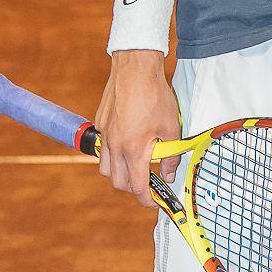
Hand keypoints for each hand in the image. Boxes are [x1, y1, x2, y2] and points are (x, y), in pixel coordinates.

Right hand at [94, 51, 180, 208]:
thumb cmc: (155, 96)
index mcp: (133, 150)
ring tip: (134, 166)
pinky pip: (102, 148)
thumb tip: (169, 174)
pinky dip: (112, 154)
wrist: (135, 68)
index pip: (137, 186)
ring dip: (119, 173)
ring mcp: (104, 135)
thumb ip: (170, 156)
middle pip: (117, 182)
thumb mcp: (171, 128)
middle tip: (147, 184)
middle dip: (132, 188)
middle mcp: (114, 146)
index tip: (153, 202)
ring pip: (105, 168)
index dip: (146, 199)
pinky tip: (127, 144)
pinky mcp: (100, 124)